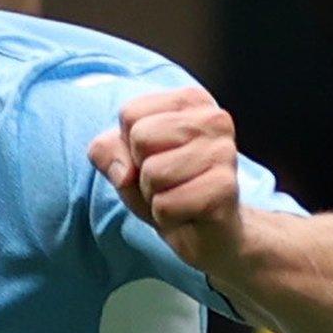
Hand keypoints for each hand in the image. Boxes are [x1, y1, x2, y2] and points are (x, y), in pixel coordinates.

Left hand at [87, 86, 243, 270]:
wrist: (207, 232)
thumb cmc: (166, 186)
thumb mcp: (125, 160)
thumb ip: (107, 150)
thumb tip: (123, 172)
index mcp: (191, 100)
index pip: (130, 113)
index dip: (129, 146)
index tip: (155, 157)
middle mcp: (214, 118)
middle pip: (140, 138)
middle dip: (142, 170)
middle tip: (167, 182)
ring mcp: (224, 152)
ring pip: (153, 173)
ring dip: (154, 196)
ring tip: (177, 196)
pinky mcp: (225, 188)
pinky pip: (165, 205)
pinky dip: (166, 217)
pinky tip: (188, 214)